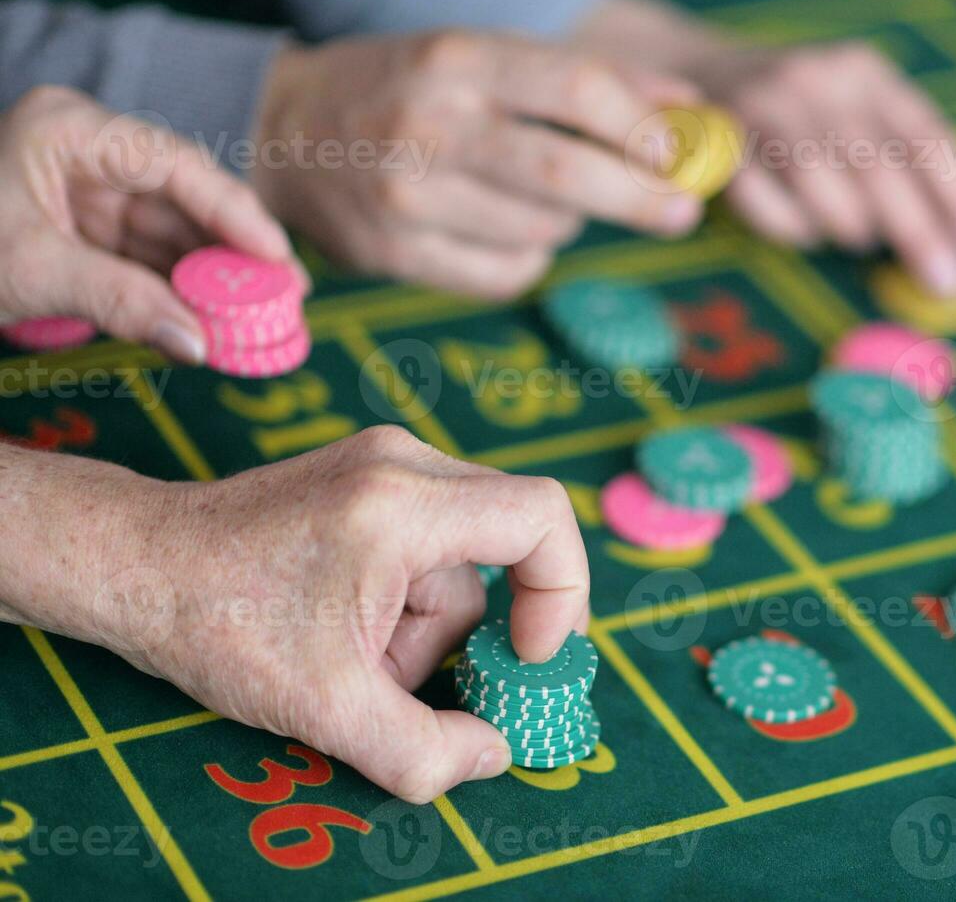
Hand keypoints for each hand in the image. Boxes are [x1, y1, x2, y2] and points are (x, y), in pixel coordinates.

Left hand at [0, 87, 295, 361]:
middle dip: (232, 255)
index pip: (177, 165)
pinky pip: (145, 258)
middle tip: (285, 300)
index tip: (279, 261)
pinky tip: (213, 321)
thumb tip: (199, 345)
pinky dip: (178, 292)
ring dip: (211, 281)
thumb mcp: (32, 273)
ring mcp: (85, 190)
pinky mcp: (81, 228)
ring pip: (169, 233)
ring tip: (259, 322)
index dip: (236, 215)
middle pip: (182, 200)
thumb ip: (122, 302)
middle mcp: (88, 151)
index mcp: (72, 130)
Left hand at [0, 427, 589, 801]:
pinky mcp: (368, 476)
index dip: (561, 594)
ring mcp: (386, 461)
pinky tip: (345, 629)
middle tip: (419, 679)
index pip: (543, 517)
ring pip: (460, 557)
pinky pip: (428, 542)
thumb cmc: (219, 626)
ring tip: (353, 661)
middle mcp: (407, 462)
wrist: (132, 565)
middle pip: (504, 547)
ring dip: (425, 625)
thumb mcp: (325, 708)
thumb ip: (424, 748)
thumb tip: (494, 756)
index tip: (523, 658)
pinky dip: (405, 598)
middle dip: (468, 629)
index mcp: (404, 503)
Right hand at [253, 31, 705, 299]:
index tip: (680, 156)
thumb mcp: (483, 57)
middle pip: (564, 174)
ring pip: (539, 230)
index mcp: (458, 60)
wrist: (283, 132)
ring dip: (569, 223)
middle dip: (638, 199)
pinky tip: (508, 231)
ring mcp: (406, 196)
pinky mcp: (392, 255)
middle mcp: (429, 126)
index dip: (641, 129)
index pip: (575, 90)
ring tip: (549, 200)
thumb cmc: (409, 88)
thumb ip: (582, 80)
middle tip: (680, 212)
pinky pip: (504, 274)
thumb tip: (687, 110)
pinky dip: (529, 258)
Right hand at [574, 0, 955, 297]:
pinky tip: (798, 220)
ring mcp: (763, 106)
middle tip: (949, 287)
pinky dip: (792, 230)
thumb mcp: (854, 114)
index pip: (931, 141)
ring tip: (852, 234)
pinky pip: (772, 213)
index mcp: (867, 72)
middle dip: (921, 237)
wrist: (693, 74)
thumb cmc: (794, 114)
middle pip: (883, 171)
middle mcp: (819, 79)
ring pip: (826, 196)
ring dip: (848, 230)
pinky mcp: (718, 143)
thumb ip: (901, 164)